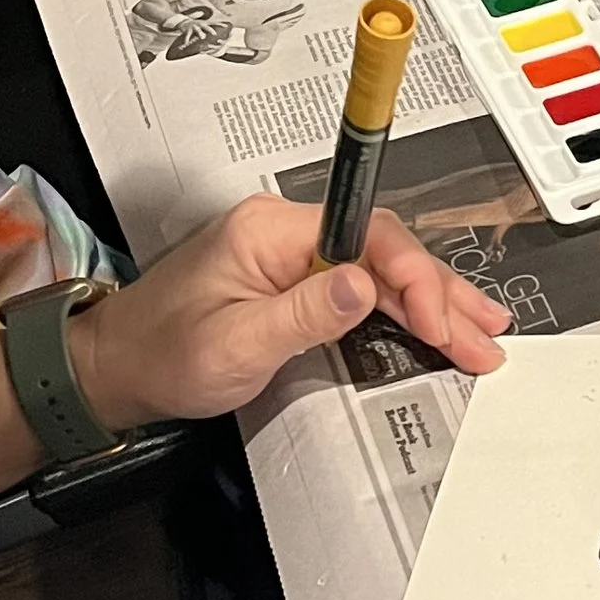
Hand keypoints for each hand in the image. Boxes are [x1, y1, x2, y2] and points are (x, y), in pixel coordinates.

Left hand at [69, 194, 509, 429]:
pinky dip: (404, 311)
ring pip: (382, 271)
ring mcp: (293, 257)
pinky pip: (363, 288)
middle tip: (484, 334)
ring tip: (480, 332)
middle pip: (386, 251)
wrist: (115, 369)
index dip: (415, 277)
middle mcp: (286, 233)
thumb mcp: (234, 344)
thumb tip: (363, 285)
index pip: (368, 235)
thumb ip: (304, 314)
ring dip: (432, 304)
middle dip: (441, 295)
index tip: (439, 321)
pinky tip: (435, 327)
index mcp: (270, 230)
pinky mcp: (296, 283)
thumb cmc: (160, 353)